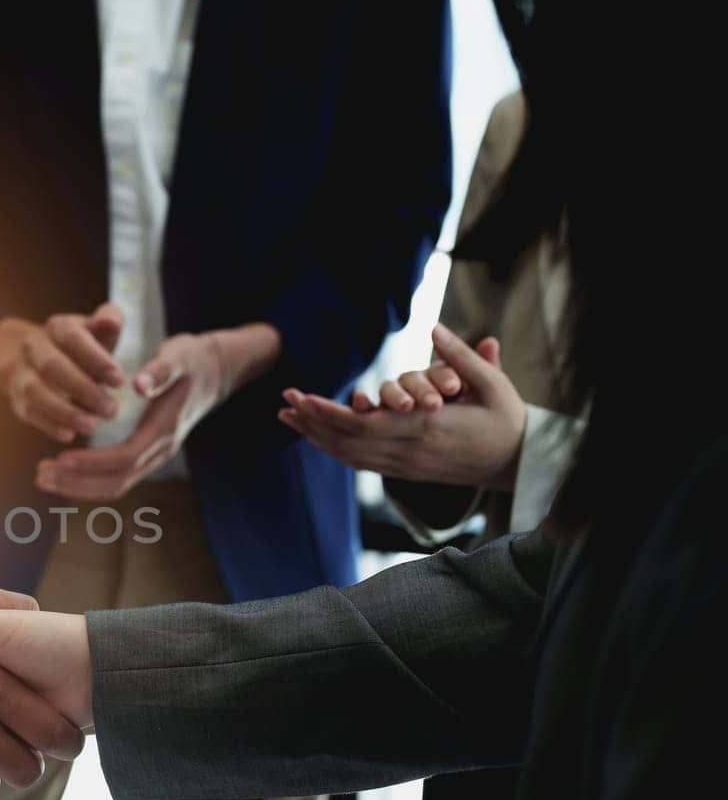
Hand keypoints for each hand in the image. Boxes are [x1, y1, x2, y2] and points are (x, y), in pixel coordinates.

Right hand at [0, 305, 125, 442]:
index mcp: (57, 327)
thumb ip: (109, 322)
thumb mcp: (97, 330)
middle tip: (112, 410)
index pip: (72, 338)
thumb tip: (111, 322)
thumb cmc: (83, 347)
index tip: (120, 381)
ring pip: (35, 391)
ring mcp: (21, 373)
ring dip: (63, 411)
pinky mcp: (18, 399)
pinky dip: (48, 425)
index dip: (95, 359)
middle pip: (51, 365)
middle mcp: (34, 347)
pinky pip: (29, 412)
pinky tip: (70, 435)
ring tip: (91, 427)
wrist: (37, 359)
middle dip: (82, 389)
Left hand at [35, 323, 281, 499]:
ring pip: (116, 484)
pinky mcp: (148, 452)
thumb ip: (159, 370)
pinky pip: (118, 476)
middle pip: (117, 481)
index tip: (61, 457)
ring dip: (78, 485)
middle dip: (77, 482)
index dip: (91, 462)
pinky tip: (64, 470)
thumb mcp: (179, 355)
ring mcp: (156, 455)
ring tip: (43, 478)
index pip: (124, 457)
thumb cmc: (192, 358)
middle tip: (40, 475)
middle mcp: (161, 450)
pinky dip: (89, 478)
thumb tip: (138, 384)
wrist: (216, 370)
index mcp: (164, 429)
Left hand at [277, 324, 526, 490]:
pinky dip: (334, 449)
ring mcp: (405, 465)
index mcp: (427, 428)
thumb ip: (462, 357)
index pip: (367, 424)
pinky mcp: (404, 471)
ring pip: (350, 455)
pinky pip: (361, 462)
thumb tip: (435, 327)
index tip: (304, 398)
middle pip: (348, 441)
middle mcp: (409, 451)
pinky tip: (316, 436)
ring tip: (288, 417)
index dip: (330, 413)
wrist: (515, 463)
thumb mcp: (493, 384)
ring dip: (316, 436)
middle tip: (284, 402)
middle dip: (312, 422)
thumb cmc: (506, 419)